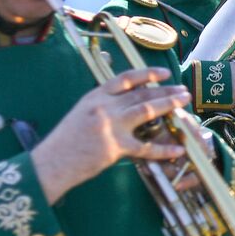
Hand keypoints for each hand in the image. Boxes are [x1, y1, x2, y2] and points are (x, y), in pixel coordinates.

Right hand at [31, 68, 188, 203]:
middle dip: (165, 90)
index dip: (148, 73)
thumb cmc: (65, 141)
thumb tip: (127, 102)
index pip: (126, 78)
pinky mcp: (115, 147)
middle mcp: (104, 107)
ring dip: (169, 105)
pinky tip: (177, 148)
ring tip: (184, 102)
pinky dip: (163, 149)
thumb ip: (103, 105)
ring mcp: (110, 126)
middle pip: (141, 93)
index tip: (164, 72)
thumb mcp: (81, 113)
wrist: (50, 163)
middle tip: (183, 89)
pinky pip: (145, 147)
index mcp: (95, 96)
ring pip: (147, 110)